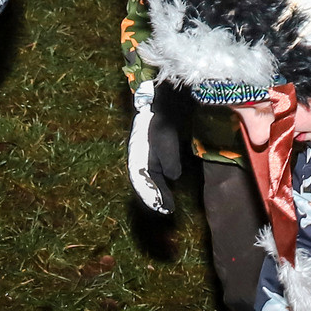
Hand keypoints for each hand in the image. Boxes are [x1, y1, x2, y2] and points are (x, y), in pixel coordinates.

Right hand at [127, 85, 181, 213]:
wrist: (163, 100)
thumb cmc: (162, 119)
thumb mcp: (165, 139)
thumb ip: (169, 159)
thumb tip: (173, 176)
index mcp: (136, 155)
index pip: (140, 180)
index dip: (150, 196)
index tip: (162, 208)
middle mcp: (139, 158)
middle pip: (144, 182)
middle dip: (154, 197)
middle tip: (167, 210)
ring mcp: (146, 156)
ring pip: (151, 179)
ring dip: (158, 192)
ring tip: (168, 206)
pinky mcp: (156, 153)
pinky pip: (157, 172)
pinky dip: (162, 183)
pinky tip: (170, 189)